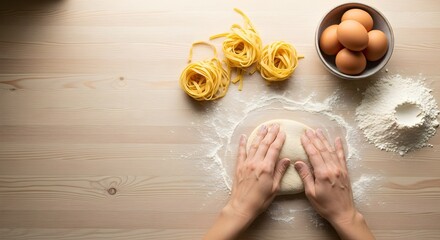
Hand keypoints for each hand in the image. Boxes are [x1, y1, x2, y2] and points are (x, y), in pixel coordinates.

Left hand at [204, 124, 290, 239]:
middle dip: (271, 133)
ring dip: (259, 135)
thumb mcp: (275, 188)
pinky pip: (241, 152)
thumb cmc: (260, 200)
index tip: (283, 132)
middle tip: (275, 125)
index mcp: (267, 168)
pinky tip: (244, 136)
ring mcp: (246, 163)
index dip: (279, 139)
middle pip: (265, 144)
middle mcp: (256, 163)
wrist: (242, 206)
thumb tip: (286, 159)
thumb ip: (280, 172)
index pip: (274, 149)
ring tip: (264, 127)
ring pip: (254, 145)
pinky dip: (242, 143)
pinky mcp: (239, 166)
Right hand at [294, 129, 373, 239]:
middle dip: (314, 139)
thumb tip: (298, 162)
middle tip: (308, 130)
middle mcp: (333, 168)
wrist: (343, 213)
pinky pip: (342, 156)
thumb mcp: (311, 193)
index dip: (308, 144)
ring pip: (331, 151)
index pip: (314, 154)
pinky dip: (339, 147)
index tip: (302, 136)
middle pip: (322, 150)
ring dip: (324, 140)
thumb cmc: (325, 205)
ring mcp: (340, 169)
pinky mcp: (345, 172)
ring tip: (318, 131)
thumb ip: (305, 176)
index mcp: (323, 174)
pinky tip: (337, 139)